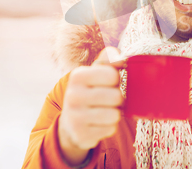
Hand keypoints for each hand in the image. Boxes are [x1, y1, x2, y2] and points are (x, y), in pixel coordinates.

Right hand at [58, 47, 124, 165]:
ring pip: (115, 115)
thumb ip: (108, 60)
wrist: (70, 122)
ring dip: (115, 113)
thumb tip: (120, 55)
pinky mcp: (81, 135)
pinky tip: (99, 123)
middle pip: (116, 96)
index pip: (112, 75)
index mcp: (77, 76)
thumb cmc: (89, 92)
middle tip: (108, 100)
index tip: (108, 83)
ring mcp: (75, 117)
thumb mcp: (94, 73)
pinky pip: (110, 129)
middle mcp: (72, 96)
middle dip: (117, 99)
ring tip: (105, 111)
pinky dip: (109, 127)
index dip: (115, 80)